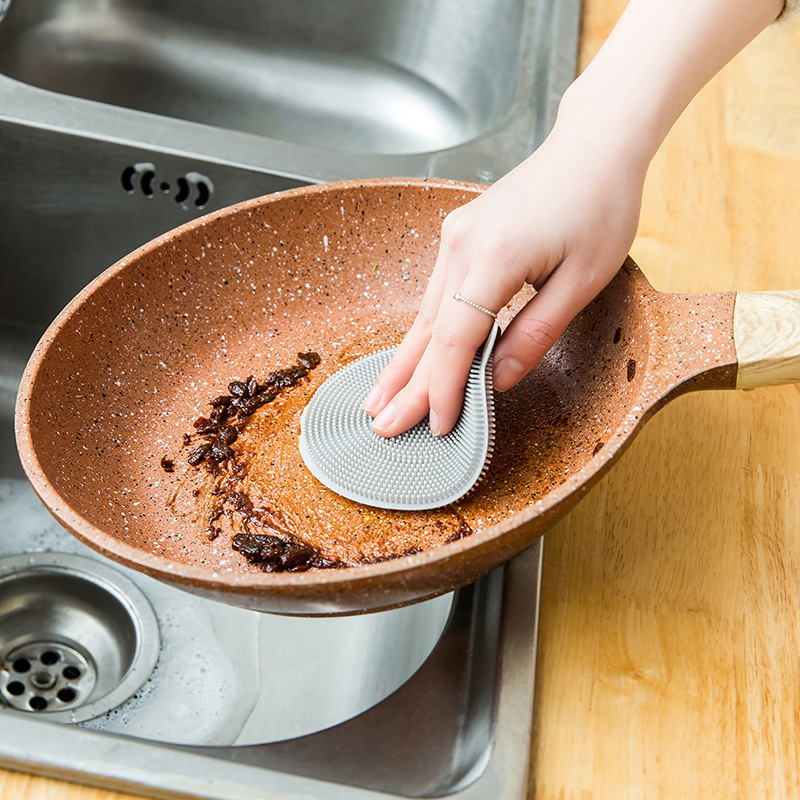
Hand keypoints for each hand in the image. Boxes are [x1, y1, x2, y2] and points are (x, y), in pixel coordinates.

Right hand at [363, 107, 647, 437]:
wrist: (591, 148)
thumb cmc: (599, 206)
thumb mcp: (583, 280)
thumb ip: (535, 333)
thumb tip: (496, 379)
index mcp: (496, 257)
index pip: (456, 340)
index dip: (444, 389)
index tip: (437, 426)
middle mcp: (462, 245)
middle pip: (429, 331)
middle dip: (406, 384)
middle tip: (383, 425)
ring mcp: (455, 238)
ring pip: (425, 315)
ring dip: (404, 361)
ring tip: (379, 399)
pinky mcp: (458, 236)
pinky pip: (435, 295)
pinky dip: (422, 332)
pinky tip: (407, 356)